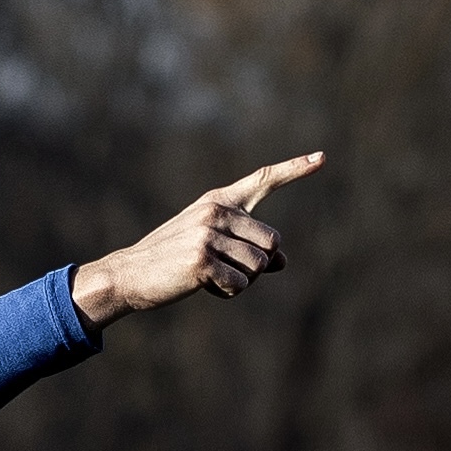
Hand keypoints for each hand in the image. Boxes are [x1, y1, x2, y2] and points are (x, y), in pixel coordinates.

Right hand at [71, 151, 323, 326]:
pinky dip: (226, 293)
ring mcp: (209, 234)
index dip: (295, 168)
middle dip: (256, 265)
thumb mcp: (211, 248)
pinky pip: (239, 284)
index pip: (263, 180)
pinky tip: (201, 286)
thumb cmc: (170, 262)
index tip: (322, 158)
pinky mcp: (201, 259)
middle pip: (272, 242)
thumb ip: (247, 248)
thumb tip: (282, 262)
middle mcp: (216, 211)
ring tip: (208, 278)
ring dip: (240, 282)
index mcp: (218, 200)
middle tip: (224, 270)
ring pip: (258, 266)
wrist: (128, 276)